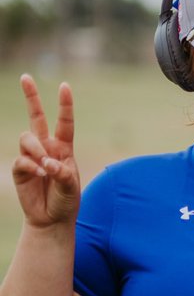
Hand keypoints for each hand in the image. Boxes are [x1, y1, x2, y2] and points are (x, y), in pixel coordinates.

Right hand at [12, 74, 80, 227]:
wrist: (52, 219)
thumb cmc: (66, 201)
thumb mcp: (71, 186)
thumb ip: (62, 173)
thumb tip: (47, 162)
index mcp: (64, 148)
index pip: (64, 122)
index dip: (64, 105)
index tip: (64, 86)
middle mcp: (46, 148)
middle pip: (35, 117)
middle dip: (31, 97)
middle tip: (26, 77)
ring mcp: (30, 156)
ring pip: (26, 138)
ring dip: (36, 150)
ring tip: (45, 168)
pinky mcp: (19, 168)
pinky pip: (21, 159)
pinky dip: (31, 166)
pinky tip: (40, 175)